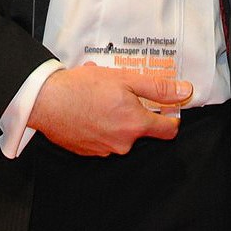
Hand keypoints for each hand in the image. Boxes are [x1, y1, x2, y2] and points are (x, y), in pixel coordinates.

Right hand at [28, 62, 192, 155]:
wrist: (46, 101)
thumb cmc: (83, 88)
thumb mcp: (125, 79)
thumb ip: (158, 87)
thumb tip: (185, 91)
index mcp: (135, 126)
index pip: (168, 130)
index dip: (170, 116)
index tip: (165, 105)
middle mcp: (123, 143)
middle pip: (140, 129)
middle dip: (134, 109)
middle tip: (118, 90)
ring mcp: (104, 150)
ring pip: (119, 132)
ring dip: (114, 115)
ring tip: (98, 95)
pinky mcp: (88, 151)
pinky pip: (103, 137)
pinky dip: (100, 123)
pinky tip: (87, 108)